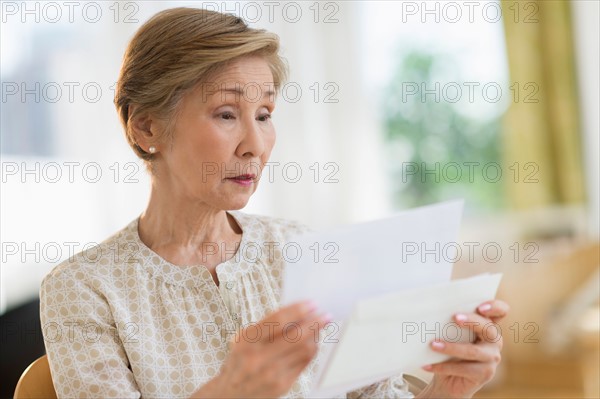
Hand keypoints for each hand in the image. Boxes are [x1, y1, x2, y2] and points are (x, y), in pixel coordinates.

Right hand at [194, 301, 329, 397]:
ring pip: (305, 349)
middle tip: (324, 315)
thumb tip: (298, 313)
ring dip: (316, 336)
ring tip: (318, 329)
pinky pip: (305, 363)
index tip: (311, 304)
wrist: (231, 393)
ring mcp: (271, 372)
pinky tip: (313, 343)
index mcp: (247, 340)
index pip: (278, 320)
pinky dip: (312, 350)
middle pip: (296, 335)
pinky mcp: (282, 384)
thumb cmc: (240, 362)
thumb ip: (267, 327)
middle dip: (314, 322)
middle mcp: (258, 357)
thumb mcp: (244, 340)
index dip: (298, 310)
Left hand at [417, 300, 508, 398]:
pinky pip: (463, 369)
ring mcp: (492, 358)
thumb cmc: (450, 351)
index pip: (501, 311)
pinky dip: (443, 366)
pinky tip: (428, 365)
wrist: (449, 381)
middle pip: (488, 328)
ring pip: (473, 351)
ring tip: (433, 345)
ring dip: (451, 347)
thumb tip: (432, 312)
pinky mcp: (485, 374)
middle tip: (454, 317)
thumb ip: (450, 323)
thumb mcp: (451, 335)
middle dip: (472, 321)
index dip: (495, 307)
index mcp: (488, 325)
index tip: (481, 307)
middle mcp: (494, 341)